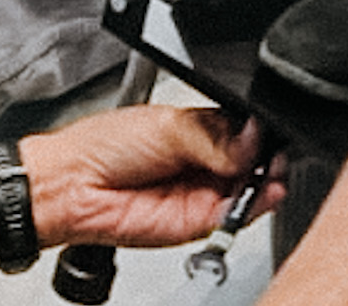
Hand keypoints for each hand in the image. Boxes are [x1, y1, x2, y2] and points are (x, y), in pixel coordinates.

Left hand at [24, 106, 273, 249]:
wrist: (78, 186)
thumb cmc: (106, 146)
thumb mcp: (166, 125)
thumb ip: (213, 135)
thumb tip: (252, 138)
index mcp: (199, 130)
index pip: (243, 128)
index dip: (259, 129)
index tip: (268, 127)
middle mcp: (205, 162)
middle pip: (252, 160)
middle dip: (267, 155)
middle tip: (270, 150)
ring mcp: (202, 193)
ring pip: (249, 189)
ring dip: (265, 181)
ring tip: (268, 169)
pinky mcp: (197, 223)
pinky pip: (233, 217)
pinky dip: (252, 206)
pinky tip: (259, 191)